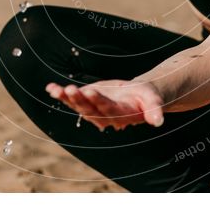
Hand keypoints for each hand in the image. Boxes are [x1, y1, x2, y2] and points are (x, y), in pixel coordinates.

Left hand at [45, 79, 164, 130]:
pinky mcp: (86, 101)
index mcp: (119, 114)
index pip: (107, 109)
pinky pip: (71, 99)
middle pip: (89, 108)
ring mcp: (92, 109)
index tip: (91, 91)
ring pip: (77, 105)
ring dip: (66, 98)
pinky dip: (60, 94)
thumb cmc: (146, 97)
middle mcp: (103, 115)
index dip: (98, 101)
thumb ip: (154, 109)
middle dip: (79, 99)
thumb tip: (159, 121)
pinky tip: (50, 88)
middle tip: (71, 89)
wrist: (136, 96)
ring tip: (56, 90)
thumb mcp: (153, 100)